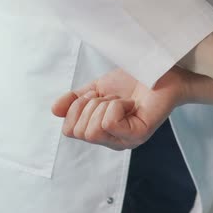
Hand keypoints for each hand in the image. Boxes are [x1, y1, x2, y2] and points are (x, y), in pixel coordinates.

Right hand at [51, 67, 188, 149]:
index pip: (69, 131)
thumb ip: (75, 100)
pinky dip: (116, 106)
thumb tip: (54, 110)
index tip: (97, 95)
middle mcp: (113, 142)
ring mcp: (127, 141)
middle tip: (112, 97)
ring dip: (104, 105)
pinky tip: (131, 104)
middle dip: (90, 106)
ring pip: (92, 129)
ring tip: (123, 100)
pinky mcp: (139, 135)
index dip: (77, 107)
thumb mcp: (97, 88)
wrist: (159, 71)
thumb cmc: (134, 81)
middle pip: (78, 132)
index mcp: (102, 133)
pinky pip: (109, 123)